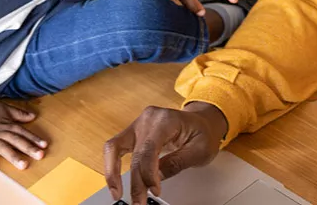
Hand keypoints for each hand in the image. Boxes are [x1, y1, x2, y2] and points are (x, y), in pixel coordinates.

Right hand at [0, 99, 46, 169]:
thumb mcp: (5, 108)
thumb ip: (19, 114)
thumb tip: (33, 116)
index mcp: (7, 125)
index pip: (23, 133)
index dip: (34, 139)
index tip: (45, 146)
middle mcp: (0, 132)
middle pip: (16, 141)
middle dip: (28, 148)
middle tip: (40, 156)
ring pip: (3, 147)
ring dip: (13, 156)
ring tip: (23, 165)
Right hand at [103, 103, 226, 204]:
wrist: (203, 123)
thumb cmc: (203, 133)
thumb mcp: (200, 150)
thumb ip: (177, 163)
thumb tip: (156, 177)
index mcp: (166, 120)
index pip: (150, 149)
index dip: (149, 173)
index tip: (154, 190)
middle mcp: (149, 119)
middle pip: (135, 153)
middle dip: (136, 181)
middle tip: (140, 201)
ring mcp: (138, 124)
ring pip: (114, 148)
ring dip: (113, 173)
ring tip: (117, 193)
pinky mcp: (133, 133)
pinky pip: (115, 149)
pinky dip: (112, 166)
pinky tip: (115, 182)